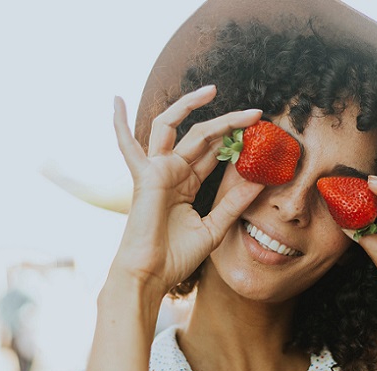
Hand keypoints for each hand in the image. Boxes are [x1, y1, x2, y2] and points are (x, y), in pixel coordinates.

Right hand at [110, 86, 264, 293]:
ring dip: (191, 105)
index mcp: (186, 183)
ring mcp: (156, 170)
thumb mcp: (215, 227)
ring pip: (174, 127)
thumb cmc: (176, 256)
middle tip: (256, 113)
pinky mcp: (144, 176)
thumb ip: (234, 203)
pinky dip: (119, 123)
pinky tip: (116, 100)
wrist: (152, 275)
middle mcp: (171, 171)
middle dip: (228, 122)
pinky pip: (127, 145)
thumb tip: (260, 181)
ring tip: (213, 90)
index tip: (261, 132)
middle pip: (201, 135)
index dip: (235, 140)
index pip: (213, 152)